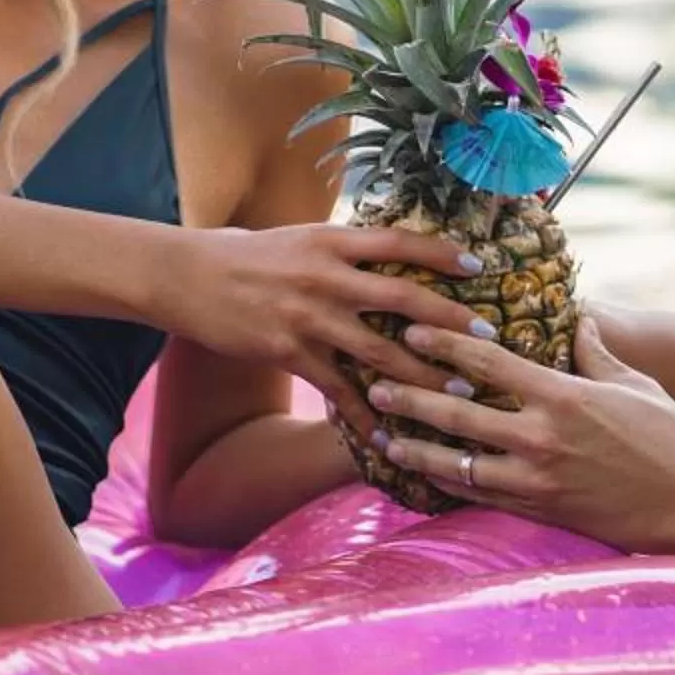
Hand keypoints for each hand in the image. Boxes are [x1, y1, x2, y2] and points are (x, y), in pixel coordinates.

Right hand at [164, 223, 498, 431]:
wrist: (186, 276)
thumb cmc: (245, 254)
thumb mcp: (299, 238)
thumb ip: (343, 249)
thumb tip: (386, 254)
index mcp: (332, 239)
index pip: (398, 241)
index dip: (441, 253)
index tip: (479, 266)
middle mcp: (325, 275)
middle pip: (402, 298)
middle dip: (449, 322)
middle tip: (487, 340)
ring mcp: (308, 316)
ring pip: (380, 350)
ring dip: (424, 375)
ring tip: (460, 395)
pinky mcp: (289, 351)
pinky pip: (338, 388)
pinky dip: (367, 415)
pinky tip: (389, 436)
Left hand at [363, 315, 674, 551]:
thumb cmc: (673, 439)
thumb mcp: (636, 385)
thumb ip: (597, 352)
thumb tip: (578, 319)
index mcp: (564, 396)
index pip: (489, 364)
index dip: (445, 344)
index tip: (413, 329)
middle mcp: (542, 439)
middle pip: (458, 415)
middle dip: (412, 398)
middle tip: (374, 383)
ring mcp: (537, 481)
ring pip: (459, 465)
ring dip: (417, 451)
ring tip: (383, 440)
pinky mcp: (542, 512)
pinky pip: (482, 498)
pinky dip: (450, 487)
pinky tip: (425, 481)